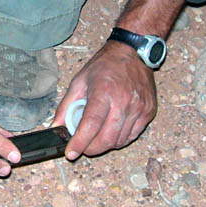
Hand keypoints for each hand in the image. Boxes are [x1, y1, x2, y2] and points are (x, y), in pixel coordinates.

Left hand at [52, 41, 156, 158]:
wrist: (133, 53)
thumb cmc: (105, 65)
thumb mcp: (79, 81)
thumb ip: (66, 105)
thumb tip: (57, 126)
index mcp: (103, 92)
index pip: (91, 124)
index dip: (80, 142)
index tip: (71, 153)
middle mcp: (123, 101)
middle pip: (107, 138)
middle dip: (92, 149)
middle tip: (83, 147)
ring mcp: (138, 107)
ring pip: (120, 141)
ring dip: (105, 144)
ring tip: (97, 135)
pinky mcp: (148, 111)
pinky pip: (132, 135)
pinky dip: (120, 139)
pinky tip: (112, 130)